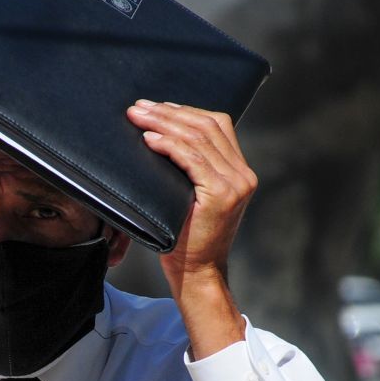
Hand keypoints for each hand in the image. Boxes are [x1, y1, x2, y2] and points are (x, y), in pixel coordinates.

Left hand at [126, 100, 255, 354]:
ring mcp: (235, 184)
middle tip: (138, 107)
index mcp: (239, 171)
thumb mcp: (191, 197)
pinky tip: (150, 140)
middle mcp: (242, 174)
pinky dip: (169, 145)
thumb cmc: (185, 239)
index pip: (218, 124)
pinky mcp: (220, 195)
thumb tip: (160, 136)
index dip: (185, 111)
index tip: (156, 106)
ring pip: (198, 138)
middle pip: (206, 125)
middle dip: (168, 112)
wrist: (196, 273)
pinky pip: (192, 159)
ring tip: (137, 117)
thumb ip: (190, 170)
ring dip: (163, 123)